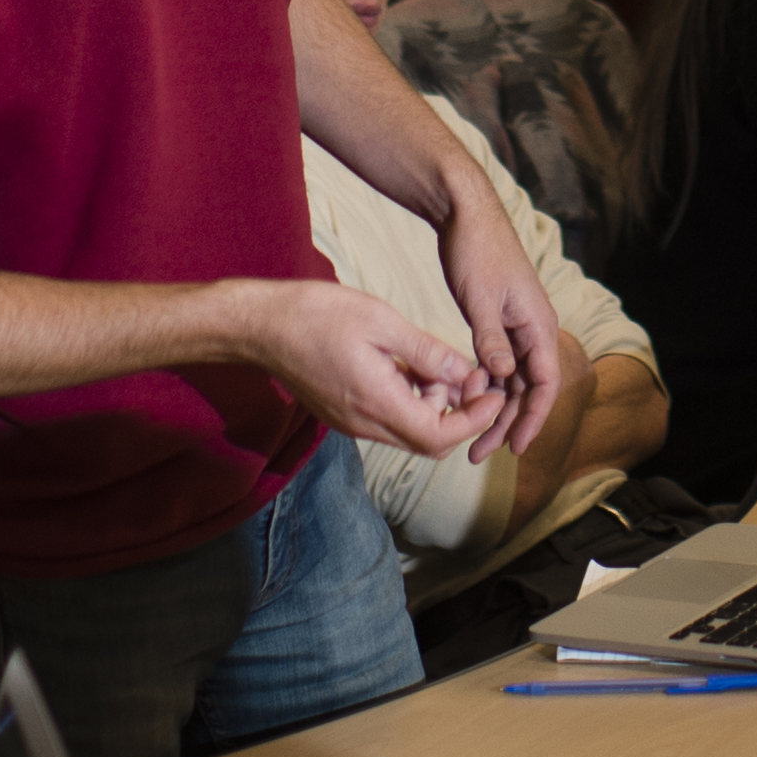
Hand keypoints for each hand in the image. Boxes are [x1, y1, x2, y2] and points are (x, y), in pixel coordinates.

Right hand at [243, 281, 499, 457]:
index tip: (494, 394)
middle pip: (429, 442)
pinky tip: (413, 369)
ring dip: (436, 407)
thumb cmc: (318, 315)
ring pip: (410, 432)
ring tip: (440, 365)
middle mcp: (365, 424)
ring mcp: (351, 423)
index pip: (439, 435)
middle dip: (460, 415)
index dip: (475, 420)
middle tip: (473, 377)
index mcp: (377, 402)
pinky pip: (390, 421)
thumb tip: (465, 373)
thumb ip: (427, 353)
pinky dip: (413, 403)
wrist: (261, 326)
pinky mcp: (344, 415)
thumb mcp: (383, 322)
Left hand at [434, 183, 566, 459]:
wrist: (467, 213)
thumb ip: (490, 341)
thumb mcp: (480, 299)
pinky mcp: (499, 321)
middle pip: (528, 389)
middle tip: (479, 454)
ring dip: (494, 408)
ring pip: (512, 380)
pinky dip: (485, 385)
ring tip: (470, 438)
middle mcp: (533, 329)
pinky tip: (466, 403)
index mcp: (538, 324)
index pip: (545, 384)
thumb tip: (501, 378)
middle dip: (507, 423)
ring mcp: (517, 326)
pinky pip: (499, 363)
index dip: (533, 419)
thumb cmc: (476, 251)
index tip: (514, 448)